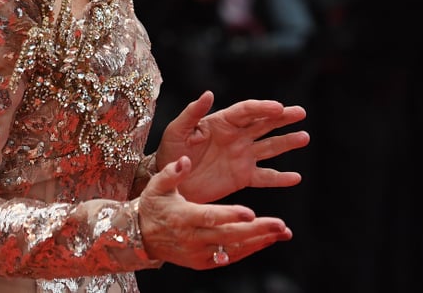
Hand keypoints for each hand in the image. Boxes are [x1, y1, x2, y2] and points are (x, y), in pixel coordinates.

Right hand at [139, 156, 292, 268]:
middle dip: (257, 231)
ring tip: (283, 232)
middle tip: (281, 225)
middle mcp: (192, 238)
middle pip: (228, 236)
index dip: (230, 215)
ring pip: (233, 249)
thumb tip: (184, 160)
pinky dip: (250, 249)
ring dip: (260, 241)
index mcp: (182, 217)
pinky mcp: (204, 262)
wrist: (140, 238)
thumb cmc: (152, 206)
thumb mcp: (156, 186)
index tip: (250, 212)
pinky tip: (268, 239)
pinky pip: (230, 256)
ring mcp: (199, 254)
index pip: (209, 217)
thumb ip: (172, 173)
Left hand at [155, 92, 308, 203]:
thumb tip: (208, 93)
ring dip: (287, 142)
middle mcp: (237, 137)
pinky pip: (265, 176)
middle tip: (300, 112)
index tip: (278, 108)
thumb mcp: (177, 130)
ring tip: (304, 137)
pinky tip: (296, 177)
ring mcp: (242, 156)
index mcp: (222, 122)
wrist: (171, 182)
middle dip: (283, 118)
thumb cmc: (170, 152)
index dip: (262, 108)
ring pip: (270, 147)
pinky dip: (280, 178)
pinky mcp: (242, 177)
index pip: (246, 111)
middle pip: (264, 124)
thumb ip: (192, 113)